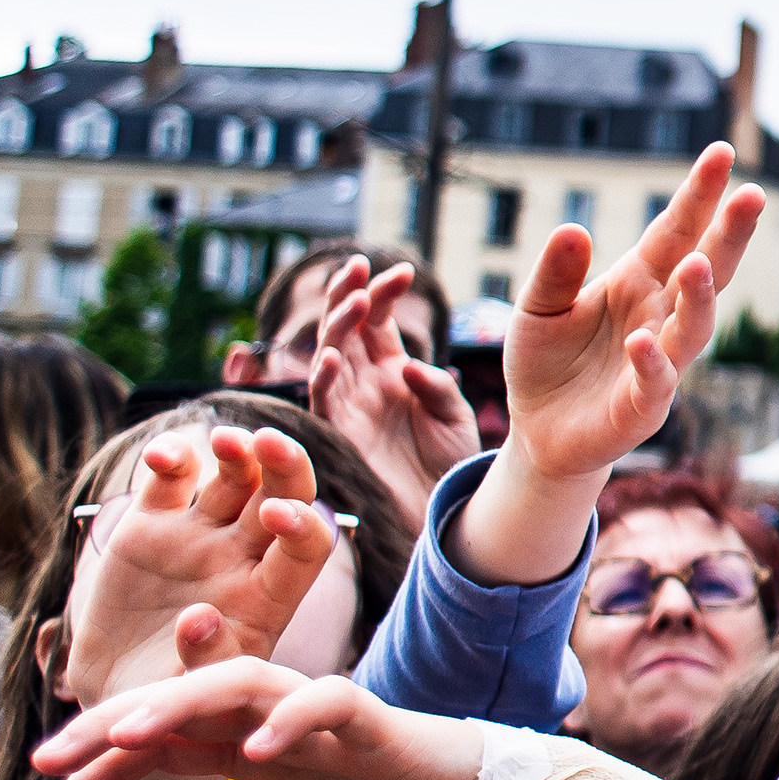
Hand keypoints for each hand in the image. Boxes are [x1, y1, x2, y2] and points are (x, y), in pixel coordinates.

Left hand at [35, 661, 484, 779]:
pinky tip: (253, 753)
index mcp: (248, 745)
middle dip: (110, 725)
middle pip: (179, 701)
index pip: (162, 742)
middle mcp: (271, 718)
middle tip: (50, 759)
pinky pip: (325, 702)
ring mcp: (317, 711)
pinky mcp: (369, 717)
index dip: (102, 766)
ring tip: (126, 735)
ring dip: (178, 703)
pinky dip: (289, 721)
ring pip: (237, 682)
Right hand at [58, 426, 338, 716]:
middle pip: (282, 495)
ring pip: (233, 476)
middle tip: (269, 444)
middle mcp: (241, 559)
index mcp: (268, 598)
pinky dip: (170, 458)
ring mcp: (199, 537)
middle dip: (284, 466)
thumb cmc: (172, 714)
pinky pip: (169, 479)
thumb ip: (204, 662)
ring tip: (226, 441)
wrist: (121, 707)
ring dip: (236, 451)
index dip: (300, 526)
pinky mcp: (150, 527)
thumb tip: (201, 617)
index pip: (305, 549)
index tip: (278, 516)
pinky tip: (165, 456)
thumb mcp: (194, 701)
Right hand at [303, 260, 478, 526]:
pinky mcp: (339, 433)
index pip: (379, 319)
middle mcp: (365, 382)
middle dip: (348, 292)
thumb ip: (437, 390)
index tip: (404, 272)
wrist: (438, 514)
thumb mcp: (456, 419)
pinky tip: (335, 356)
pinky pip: (323, 400)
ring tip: (354, 301)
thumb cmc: (449, 465)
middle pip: (346, 326)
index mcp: (393, 370)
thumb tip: (407, 367)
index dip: (384, 292)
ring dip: (338, 324)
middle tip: (358, 265)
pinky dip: (324, 377)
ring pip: (330, 352)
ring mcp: (349, 404)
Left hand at [500, 147, 767, 485]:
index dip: (700, 194)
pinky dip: (652, 363)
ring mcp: (659, 361)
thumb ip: (555, 271)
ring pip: (694, 326)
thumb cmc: (547, 362)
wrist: (539, 431)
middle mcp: (658, 315)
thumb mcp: (537, 306)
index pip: (677, 230)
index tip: (722, 152)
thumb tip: (573, 228)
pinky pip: (656, 382)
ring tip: (697, 265)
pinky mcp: (643, 406)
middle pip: (706, 269)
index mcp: (638, 280)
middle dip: (730, 234)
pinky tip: (642, 342)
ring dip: (700, 298)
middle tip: (752, 196)